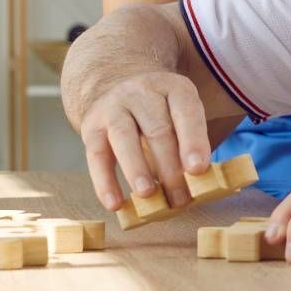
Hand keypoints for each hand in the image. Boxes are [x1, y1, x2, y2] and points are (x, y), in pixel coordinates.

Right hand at [78, 70, 213, 211]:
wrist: (115, 86)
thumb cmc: (160, 112)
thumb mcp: (180, 115)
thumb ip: (190, 144)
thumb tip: (199, 186)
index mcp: (174, 88)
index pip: (186, 112)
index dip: (193, 141)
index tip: (199, 169)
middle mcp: (143, 91)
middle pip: (157, 129)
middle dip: (170, 168)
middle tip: (179, 199)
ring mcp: (114, 106)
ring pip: (124, 137)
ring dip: (137, 169)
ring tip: (147, 194)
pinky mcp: (91, 125)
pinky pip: (96, 154)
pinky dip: (104, 181)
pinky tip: (114, 203)